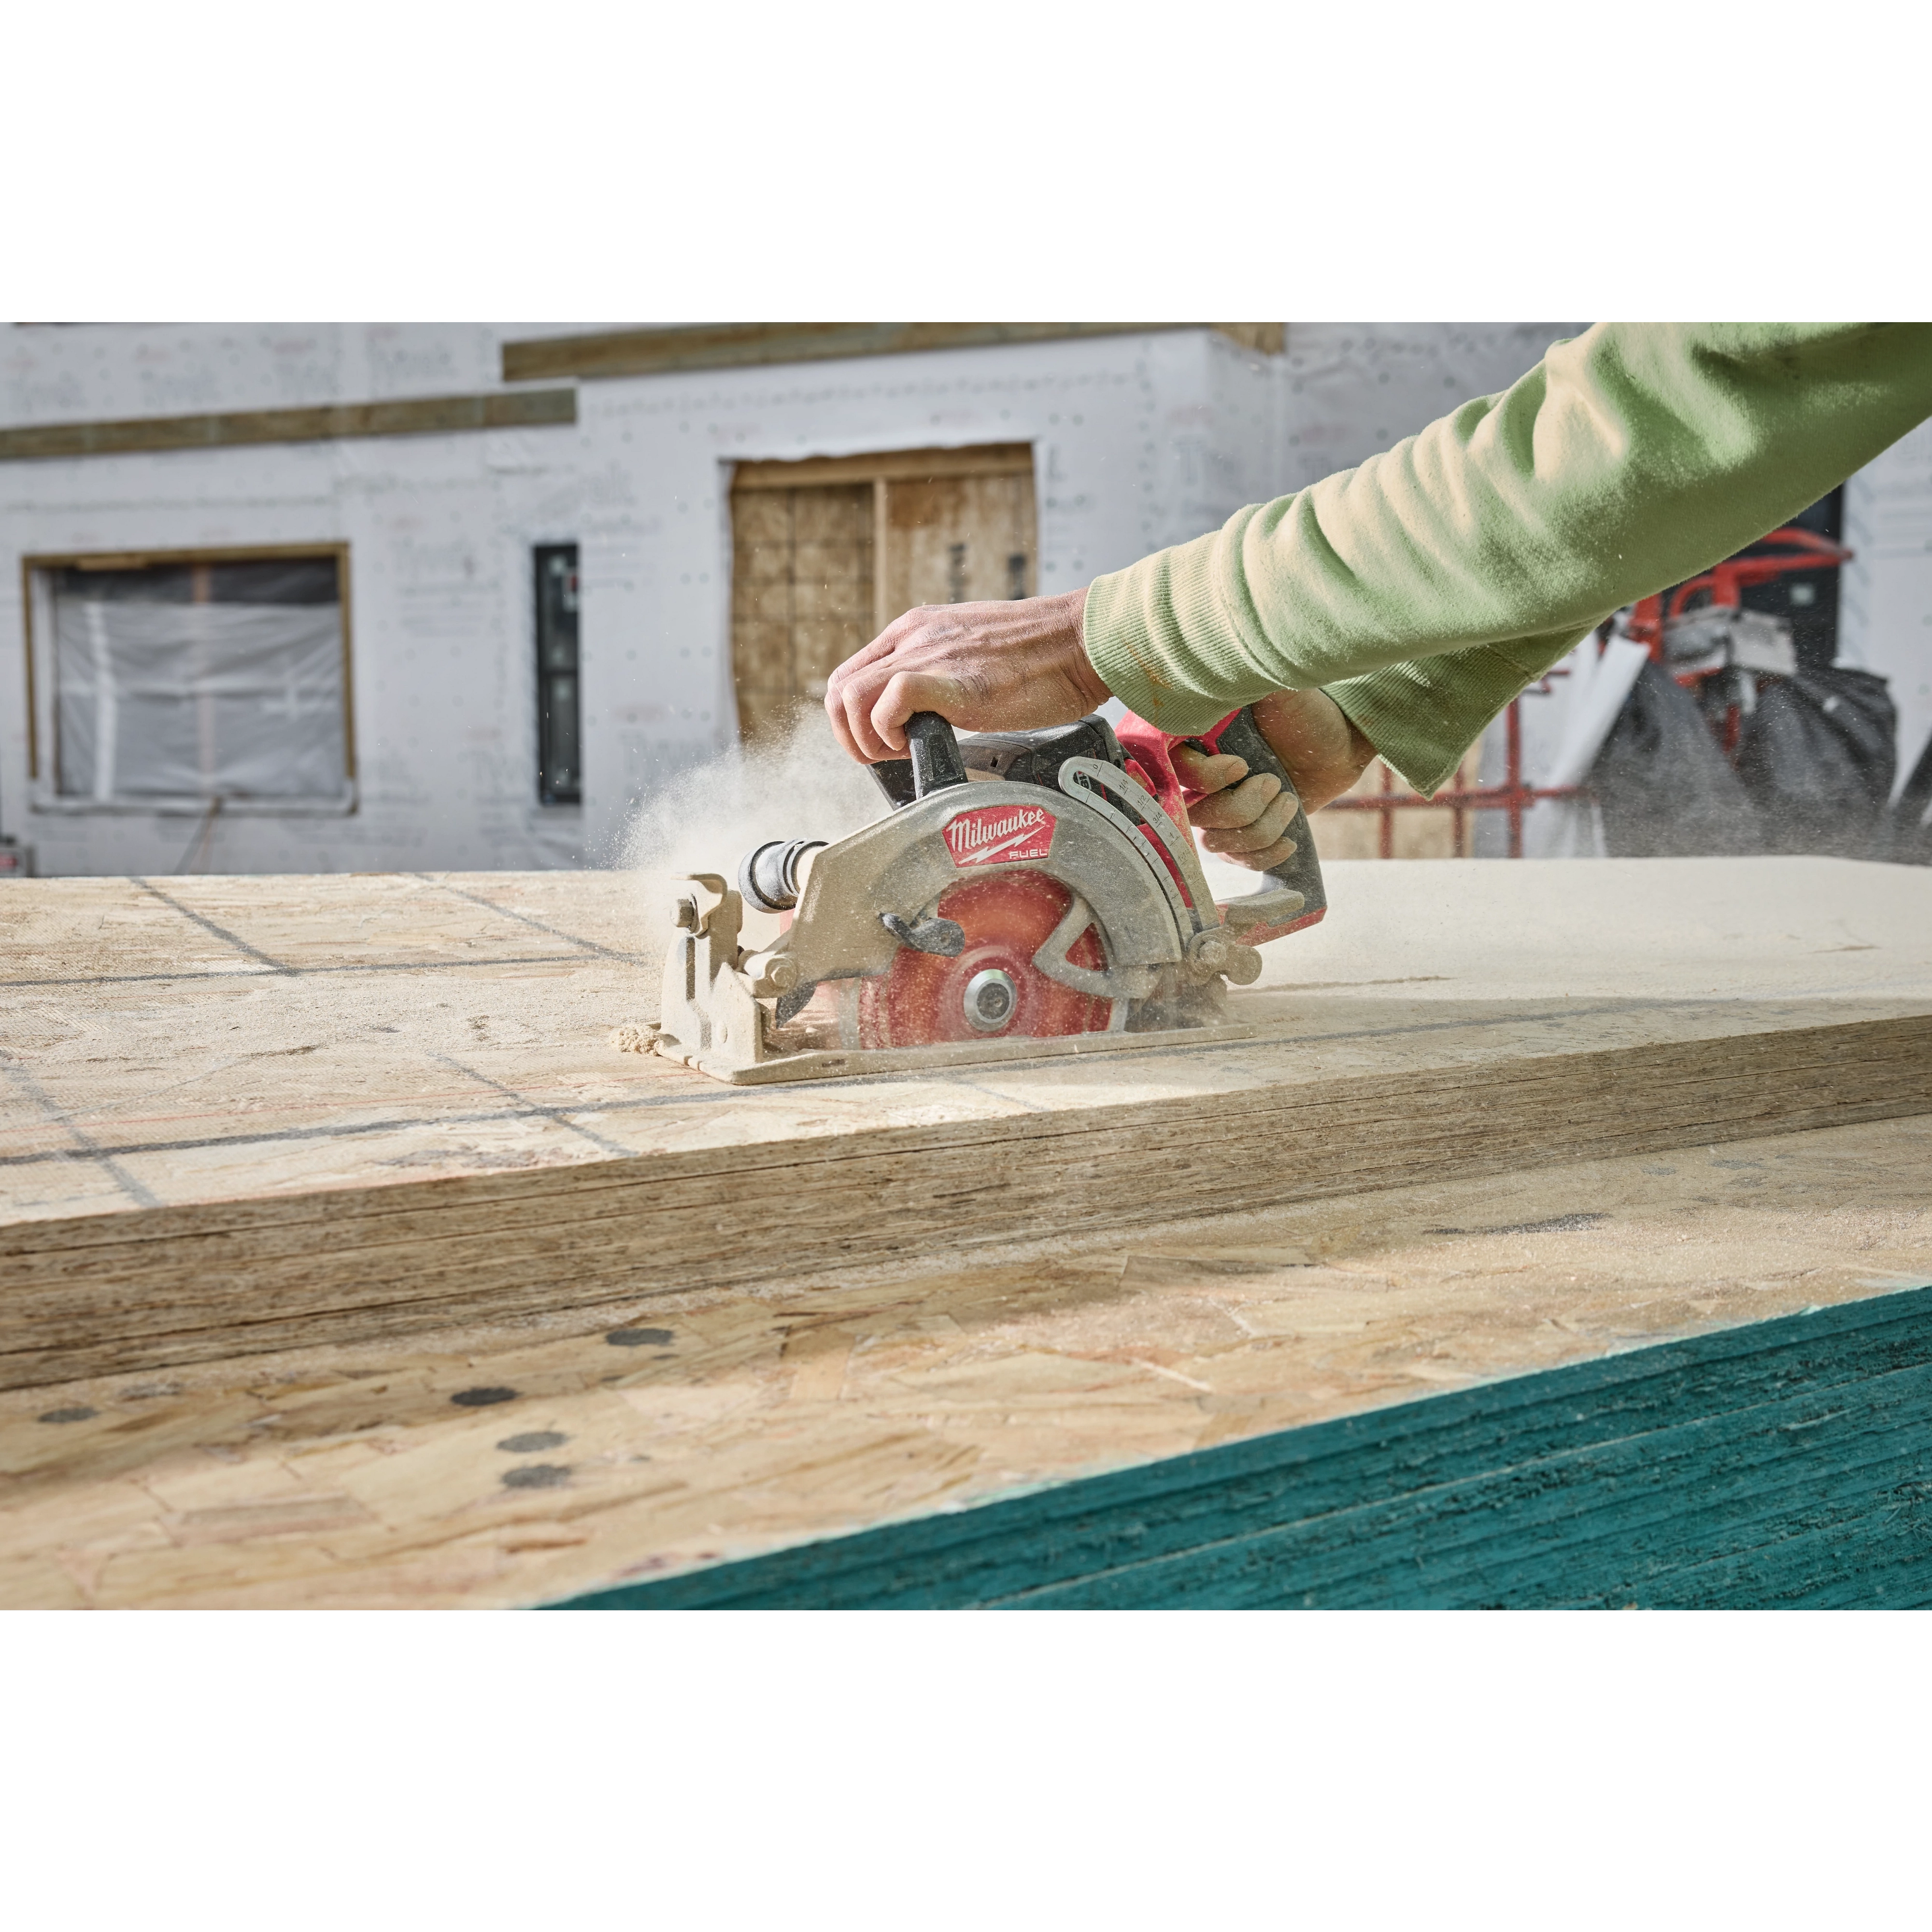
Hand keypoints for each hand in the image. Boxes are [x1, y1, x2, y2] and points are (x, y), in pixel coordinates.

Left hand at [825, 588, 1108, 762]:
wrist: (1084, 641)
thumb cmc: (1043, 657)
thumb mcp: (972, 657)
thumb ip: (940, 676)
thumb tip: (924, 716)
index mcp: (915, 631)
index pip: (850, 676)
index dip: (854, 720)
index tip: (884, 744)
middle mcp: (913, 638)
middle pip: (838, 690)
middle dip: (851, 736)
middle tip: (887, 757)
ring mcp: (929, 655)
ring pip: (850, 696)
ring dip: (867, 738)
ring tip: (903, 753)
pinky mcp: (951, 677)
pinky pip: (890, 702)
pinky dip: (893, 733)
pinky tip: (924, 743)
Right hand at [1174, 689, 1375, 871]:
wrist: (1340, 747)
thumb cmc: (1307, 713)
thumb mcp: (1278, 691)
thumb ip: (1245, 682)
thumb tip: (1215, 673)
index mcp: (1199, 740)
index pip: (1174, 769)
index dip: (1204, 778)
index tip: (1241, 766)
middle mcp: (1201, 777)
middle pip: (1196, 814)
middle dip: (1241, 807)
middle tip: (1275, 783)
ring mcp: (1219, 809)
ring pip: (1216, 841)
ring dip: (1260, 828)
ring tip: (1289, 802)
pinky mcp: (1241, 833)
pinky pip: (1237, 859)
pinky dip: (1265, 854)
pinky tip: (1289, 841)